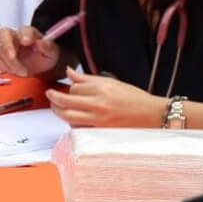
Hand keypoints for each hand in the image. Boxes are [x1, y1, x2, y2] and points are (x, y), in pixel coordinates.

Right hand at [0, 26, 59, 76]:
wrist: (40, 64)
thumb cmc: (45, 55)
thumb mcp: (52, 52)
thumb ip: (48, 47)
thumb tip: (42, 42)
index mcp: (29, 33)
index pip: (25, 30)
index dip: (25, 35)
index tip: (26, 42)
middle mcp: (16, 37)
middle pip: (4, 34)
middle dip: (7, 46)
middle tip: (13, 57)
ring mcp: (7, 46)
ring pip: (1, 50)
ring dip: (10, 63)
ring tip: (23, 71)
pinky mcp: (2, 56)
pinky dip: (5, 66)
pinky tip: (15, 71)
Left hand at [46, 67, 166, 127]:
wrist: (152, 115)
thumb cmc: (134, 99)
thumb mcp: (112, 83)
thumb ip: (88, 78)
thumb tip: (69, 71)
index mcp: (101, 88)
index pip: (74, 87)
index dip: (71, 88)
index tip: (72, 89)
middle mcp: (98, 102)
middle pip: (66, 100)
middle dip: (54, 98)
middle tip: (50, 96)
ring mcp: (98, 117)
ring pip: (67, 115)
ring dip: (58, 111)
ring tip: (55, 108)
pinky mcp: (100, 130)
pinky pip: (78, 127)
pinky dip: (71, 123)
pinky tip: (71, 120)